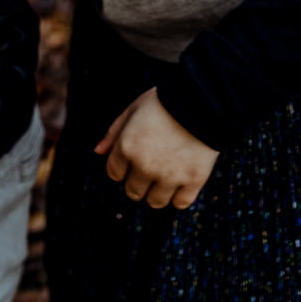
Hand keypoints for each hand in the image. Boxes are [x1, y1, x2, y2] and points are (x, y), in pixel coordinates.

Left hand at [95, 87, 217, 208]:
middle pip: (133, 192)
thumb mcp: (134, 109)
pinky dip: (179, 196)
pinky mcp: (193, 180)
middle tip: (152, 168)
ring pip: (155, 202)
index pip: (115, 174)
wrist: (202, 98)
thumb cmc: (165, 101)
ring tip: (167, 177)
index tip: (135, 160)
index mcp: (127, 147)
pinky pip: (180, 203)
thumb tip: (99, 151)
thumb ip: (114, 132)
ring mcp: (169, 175)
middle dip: (139, 182)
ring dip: (158, 192)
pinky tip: (182, 182)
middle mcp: (145, 166)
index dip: (123, 167)